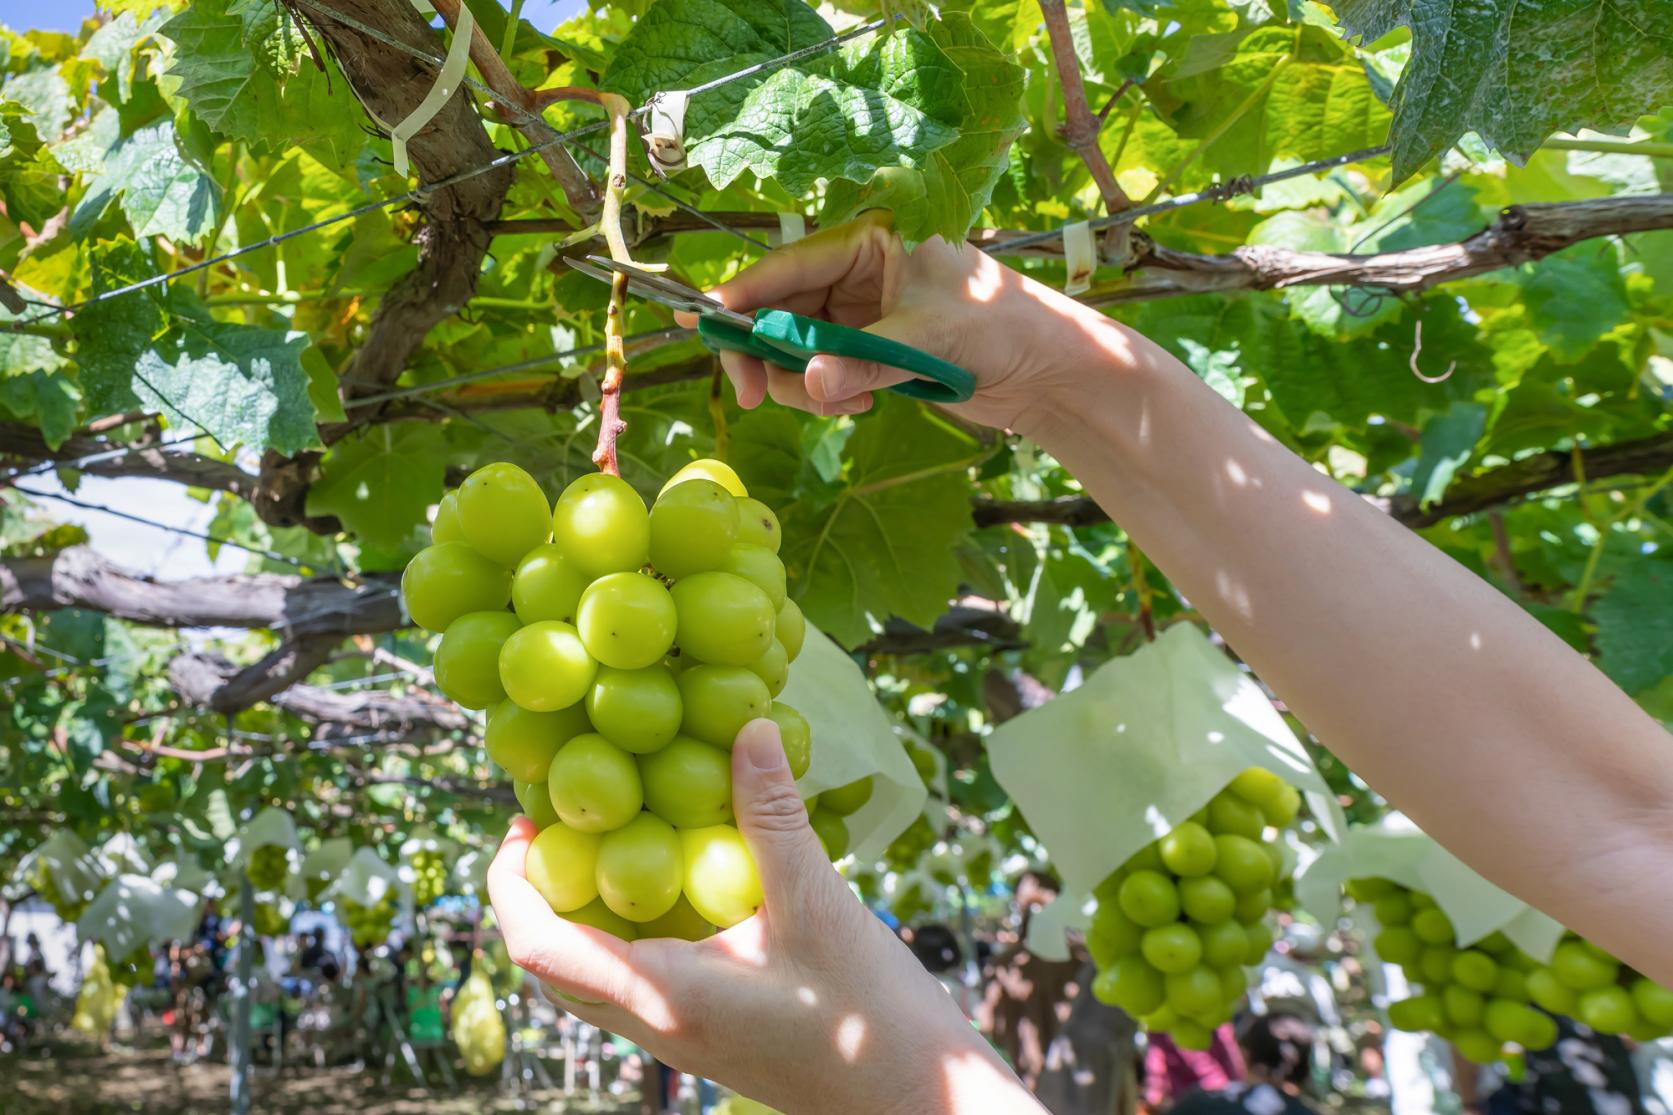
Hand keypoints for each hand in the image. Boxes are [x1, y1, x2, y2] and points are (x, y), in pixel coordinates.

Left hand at [489, 718, 1041, 1114]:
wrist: (918, 1102)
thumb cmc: (868, 1020)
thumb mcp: (818, 904)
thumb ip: (773, 815)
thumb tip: (748, 727)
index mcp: (662, 997)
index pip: (538, 946)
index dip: (510, 882)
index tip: (522, 821)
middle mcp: (655, 1025)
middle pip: (551, 964)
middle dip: (537, 893)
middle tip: (558, 824)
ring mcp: (680, 1036)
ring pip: (592, 976)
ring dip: (581, 912)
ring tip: (611, 840)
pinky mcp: (708, 1033)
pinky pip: (638, 981)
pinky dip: (629, 929)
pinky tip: (679, 879)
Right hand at [680, 210, 1136, 433]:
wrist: (1047, 370)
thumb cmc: (1001, 329)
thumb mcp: (928, 340)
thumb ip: (861, 362)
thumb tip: (804, 383)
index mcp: (872, 239)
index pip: (787, 265)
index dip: (740, 296)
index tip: (700, 322)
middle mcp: (859, 270)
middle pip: (779, 310)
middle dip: (766, 355)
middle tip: (754, 397)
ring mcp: (862, 312)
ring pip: (795, 348)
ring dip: (803, 384)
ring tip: (847, 403)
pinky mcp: (870, 349)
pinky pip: (821, 373)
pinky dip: (829, 394)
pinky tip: (866, 402)